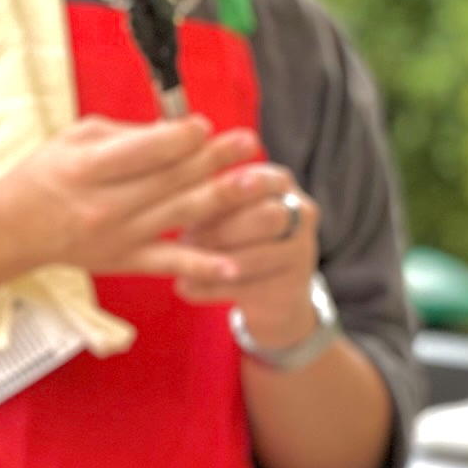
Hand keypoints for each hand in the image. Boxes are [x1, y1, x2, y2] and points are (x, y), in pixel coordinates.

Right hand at [0, 115, 263, 283]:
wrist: (16, 228)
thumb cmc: (50, 172)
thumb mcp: (79, 137)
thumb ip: (128, 133)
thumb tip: (179, 130)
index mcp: (89, 167)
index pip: (144, 151)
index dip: (180, 138)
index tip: (206, 125)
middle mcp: (105, 204)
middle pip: (171, 180)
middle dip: (215, 159)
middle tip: (249, 141)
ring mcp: (119, 236)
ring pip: (181, 215)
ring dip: (225, 198)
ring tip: (260, 183)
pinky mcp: (127, 260)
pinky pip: (171, 263)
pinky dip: (204, 264)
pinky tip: (237, 263)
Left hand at [174, 165, 320, 346]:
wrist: (274, 289)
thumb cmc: (237, 233)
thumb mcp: (227, 207)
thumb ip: (205, 193)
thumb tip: (166, 182)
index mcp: (281, 183)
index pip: (256, 178)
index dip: (222, 191)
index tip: (190, 201)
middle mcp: (302, 214)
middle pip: (267, 216)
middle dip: (222, 229)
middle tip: (186, 238)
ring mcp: (300, 253)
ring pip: (259, 255)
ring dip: (216, 259)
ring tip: (182, 263)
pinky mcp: (289, 289)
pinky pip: (247, 288)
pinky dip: (210, 288)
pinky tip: (184, 286)